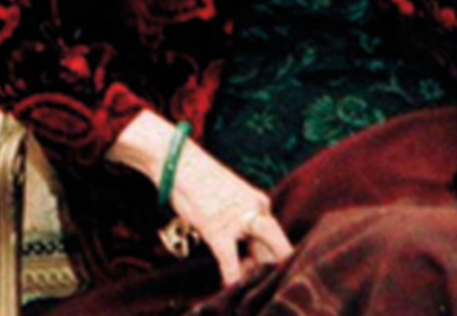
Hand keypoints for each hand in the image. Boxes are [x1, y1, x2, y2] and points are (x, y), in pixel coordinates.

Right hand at [106, 111, 292, 285]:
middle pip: (278, 247)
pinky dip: (233, 281)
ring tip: (252, 296)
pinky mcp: (218, 229)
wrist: (178, 160)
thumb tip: (243, 254)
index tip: (267, 275)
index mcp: (260, 202)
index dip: (274, 260)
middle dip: (277, 270)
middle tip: (271, 288)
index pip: (276, 237)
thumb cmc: (198, 181)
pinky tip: (230, 293)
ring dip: (259, 278)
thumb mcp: (226, 201)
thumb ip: (238, 224)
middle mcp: (257, 209)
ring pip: (264, 256)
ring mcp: (239, 219)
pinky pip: (231, 264)